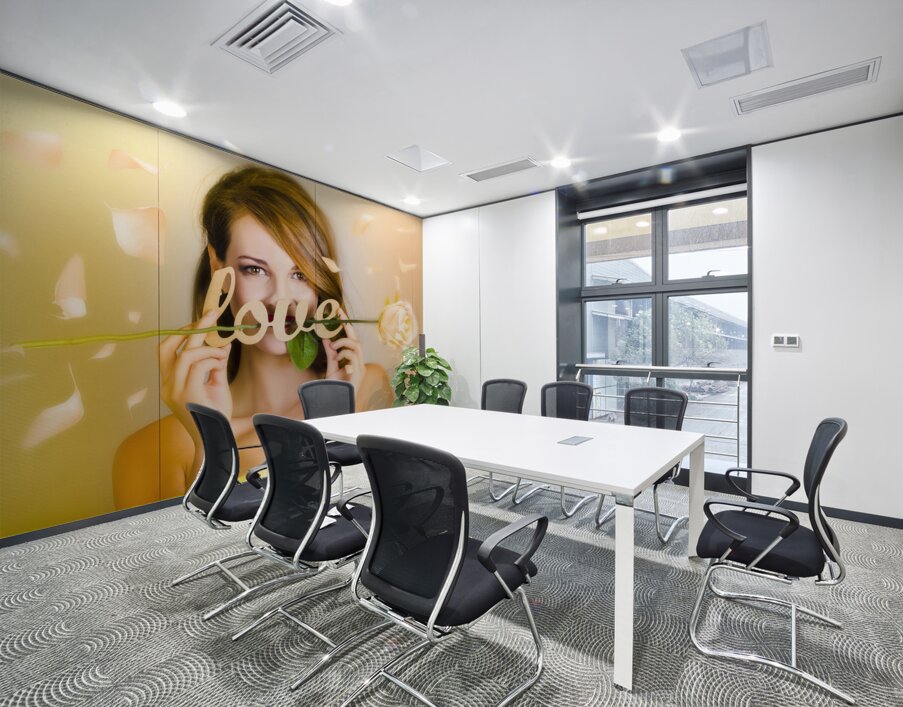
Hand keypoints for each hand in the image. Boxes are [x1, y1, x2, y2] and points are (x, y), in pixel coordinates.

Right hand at [159, 309, 232, 442]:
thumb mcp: (216, 385)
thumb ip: (215, 365)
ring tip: (222, 353)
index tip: (201, 322)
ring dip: (208, 348)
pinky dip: (211, 358)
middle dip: (191, 328)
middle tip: (211, 315)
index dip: (181, 333)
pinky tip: (221, 363)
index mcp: (170, 384)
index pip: (166, 351)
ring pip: (185, 354)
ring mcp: (174, 390)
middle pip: (168, 347)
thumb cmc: (216, 417)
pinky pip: (196, 365)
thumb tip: (222, 345)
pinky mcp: (187, 393)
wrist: (217, 441)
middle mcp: (167, 386)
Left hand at [323, 308, 364, 391]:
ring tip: (333, 347)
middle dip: (347, 327)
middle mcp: (359, 362)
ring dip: (344, 344)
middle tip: (338, 317)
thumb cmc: (336, 387)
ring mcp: (360, 368)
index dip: (346, 325)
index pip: (351, 339)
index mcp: (353, 359)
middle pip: (356, 340)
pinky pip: (354, 359)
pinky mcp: (358, 374)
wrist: (338, 402)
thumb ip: (331, 354)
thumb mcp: (331, 368)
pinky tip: (338, 360)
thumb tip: (326, 340)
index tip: (339, 312)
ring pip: (356, 347)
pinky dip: (345, 355)